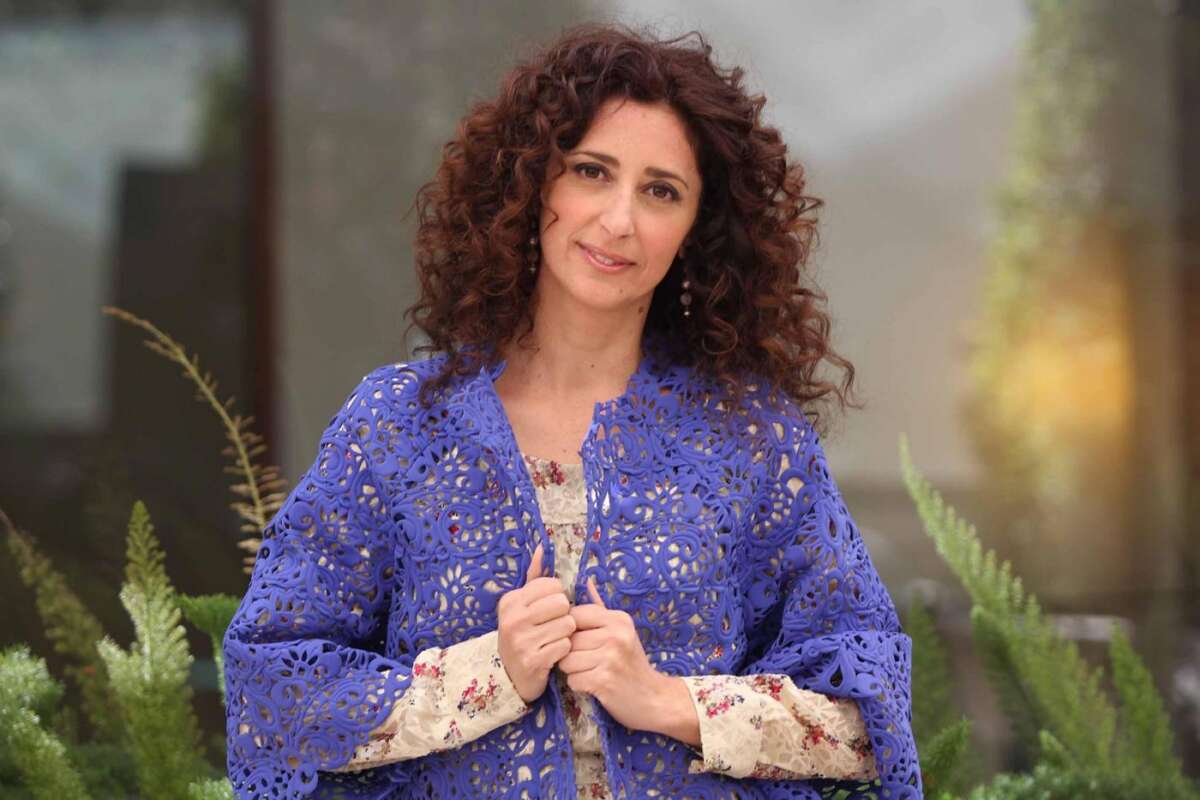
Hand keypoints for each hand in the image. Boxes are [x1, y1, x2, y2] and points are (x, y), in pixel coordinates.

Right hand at [496, 543, 576, 703]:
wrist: (508, 676)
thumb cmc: (522, 634)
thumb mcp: (522, 605)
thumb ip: (534, 577)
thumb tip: (543, 547)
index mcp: (511, 600)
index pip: (552, 584)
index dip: (557, 596)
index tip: (549, 609)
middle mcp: (513, 618)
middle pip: (562, 603)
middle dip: (564, 615)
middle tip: (554, 625)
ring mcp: (521, 640)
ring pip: (567, 624)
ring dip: (565, 634)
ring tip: (553, 639)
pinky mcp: (532, 660)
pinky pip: (565, 646)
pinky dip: (563, 650)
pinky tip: (553, 653)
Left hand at [558, 576, 680, 734]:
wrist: (654, 698)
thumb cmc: (632, 663)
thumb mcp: (623, 631)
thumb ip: (601, 608)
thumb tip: (587, 581)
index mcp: (619, 619)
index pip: (575, 615)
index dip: (571, 631)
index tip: (581, 642)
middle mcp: (616, 635)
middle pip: (568, 640)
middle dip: (571, 654)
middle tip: (587, 662)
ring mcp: (611, 658)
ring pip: (566, 661)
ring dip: (573, 671)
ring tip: (589, 672)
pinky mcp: (605, 681)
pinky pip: (573, 680)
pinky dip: (579, 685)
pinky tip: (593, 685)